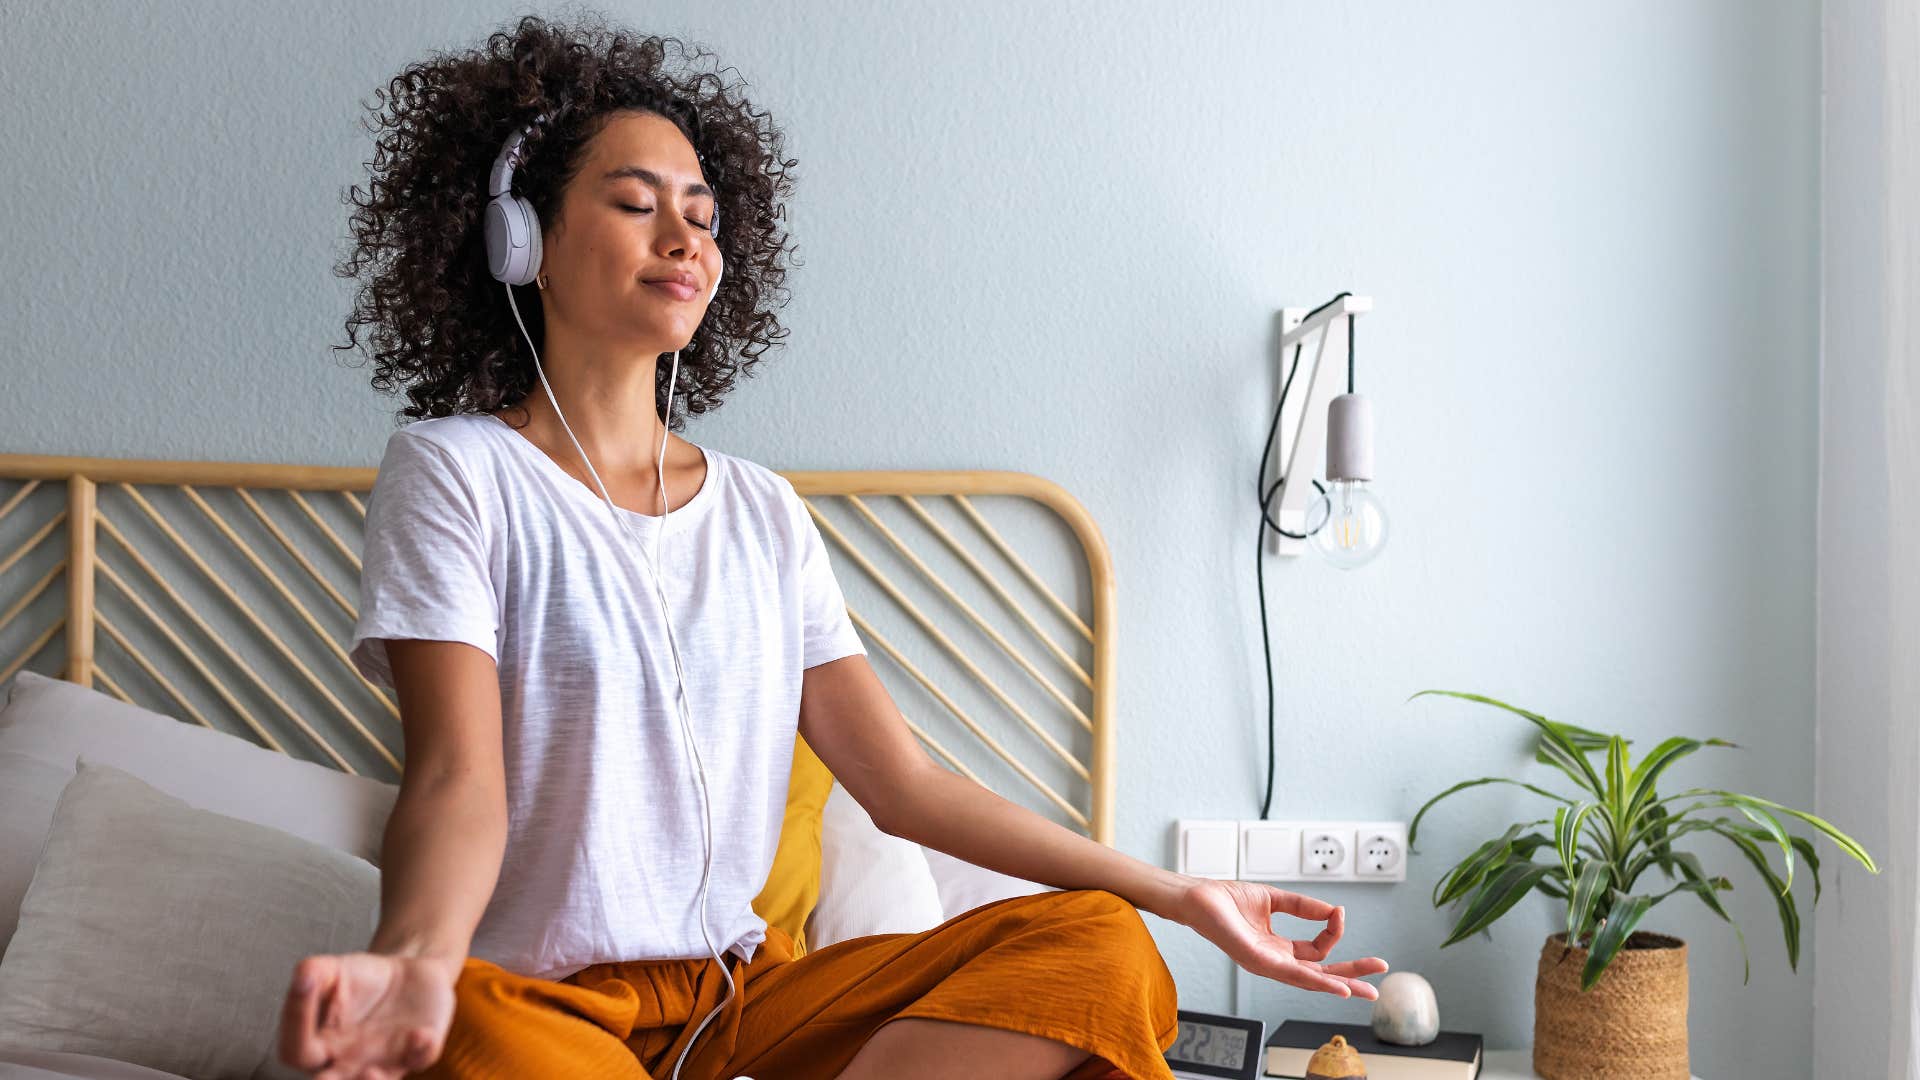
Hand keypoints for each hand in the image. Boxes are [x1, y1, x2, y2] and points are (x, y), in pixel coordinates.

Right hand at [277, 951, 458, 1078]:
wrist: (407, 974)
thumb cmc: (361, 979)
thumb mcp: (333, 970)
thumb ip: (312, 973)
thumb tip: (301, 978)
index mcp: (320, 1045)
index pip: (296, 1050)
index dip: (295, 1024)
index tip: (304, 986)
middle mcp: (347, 1063)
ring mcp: (383, 1062)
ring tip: (371, 1072)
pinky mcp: (417, 1053)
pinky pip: (419, 1059)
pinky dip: (421, 1049)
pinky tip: (421, 1033)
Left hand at [1170, 877, 1388, 998]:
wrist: (1197, 896)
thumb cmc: (1226, 899)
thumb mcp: (1273, 899)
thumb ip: (1302, 906)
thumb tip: (1332, 911)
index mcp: (1279, 949)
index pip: (1317, 953)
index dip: (1333, 933)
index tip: (1339, 912)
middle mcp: (1274, 962)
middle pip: (1320, 975)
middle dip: (1352, 976)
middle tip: (1378, 976)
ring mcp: (1266, 965)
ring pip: (1311, 980)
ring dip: (1340, 984)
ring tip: (1364, 990)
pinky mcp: (1257, 961)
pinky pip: (1293, 974)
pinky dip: (1318, 982)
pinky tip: (1337, 987)